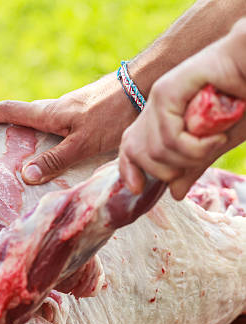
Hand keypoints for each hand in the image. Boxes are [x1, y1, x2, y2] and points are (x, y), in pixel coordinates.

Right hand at [0, 73, 137, 183]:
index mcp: (48, 114)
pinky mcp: (81, 115)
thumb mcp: (84, 142)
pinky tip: (48, 152)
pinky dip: (39, 138)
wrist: (144, 87)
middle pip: (17, 116)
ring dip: (18, 133)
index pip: (7, 111)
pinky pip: (51, 128)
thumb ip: (55, 159)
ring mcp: (67, 112)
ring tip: (10, 152)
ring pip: (35, 123)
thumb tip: (23, 175)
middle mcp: (53, 110)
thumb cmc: (114, 114)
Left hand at [119, 19, 245, 199]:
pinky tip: (216, 137)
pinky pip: (169, 136)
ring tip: (216, 142)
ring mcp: (159, 97)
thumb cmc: (243, 101)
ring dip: (190, 156)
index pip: (129, 147)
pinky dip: (195, 146)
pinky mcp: (168, 90)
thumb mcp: (215, 143)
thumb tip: (174, 193)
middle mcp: (154, 107)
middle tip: (200, 157)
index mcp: (160, 117)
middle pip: (137, 153)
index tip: (138, 189)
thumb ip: (192, 165)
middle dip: (168, 169)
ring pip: (156, 150)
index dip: (128, 170)